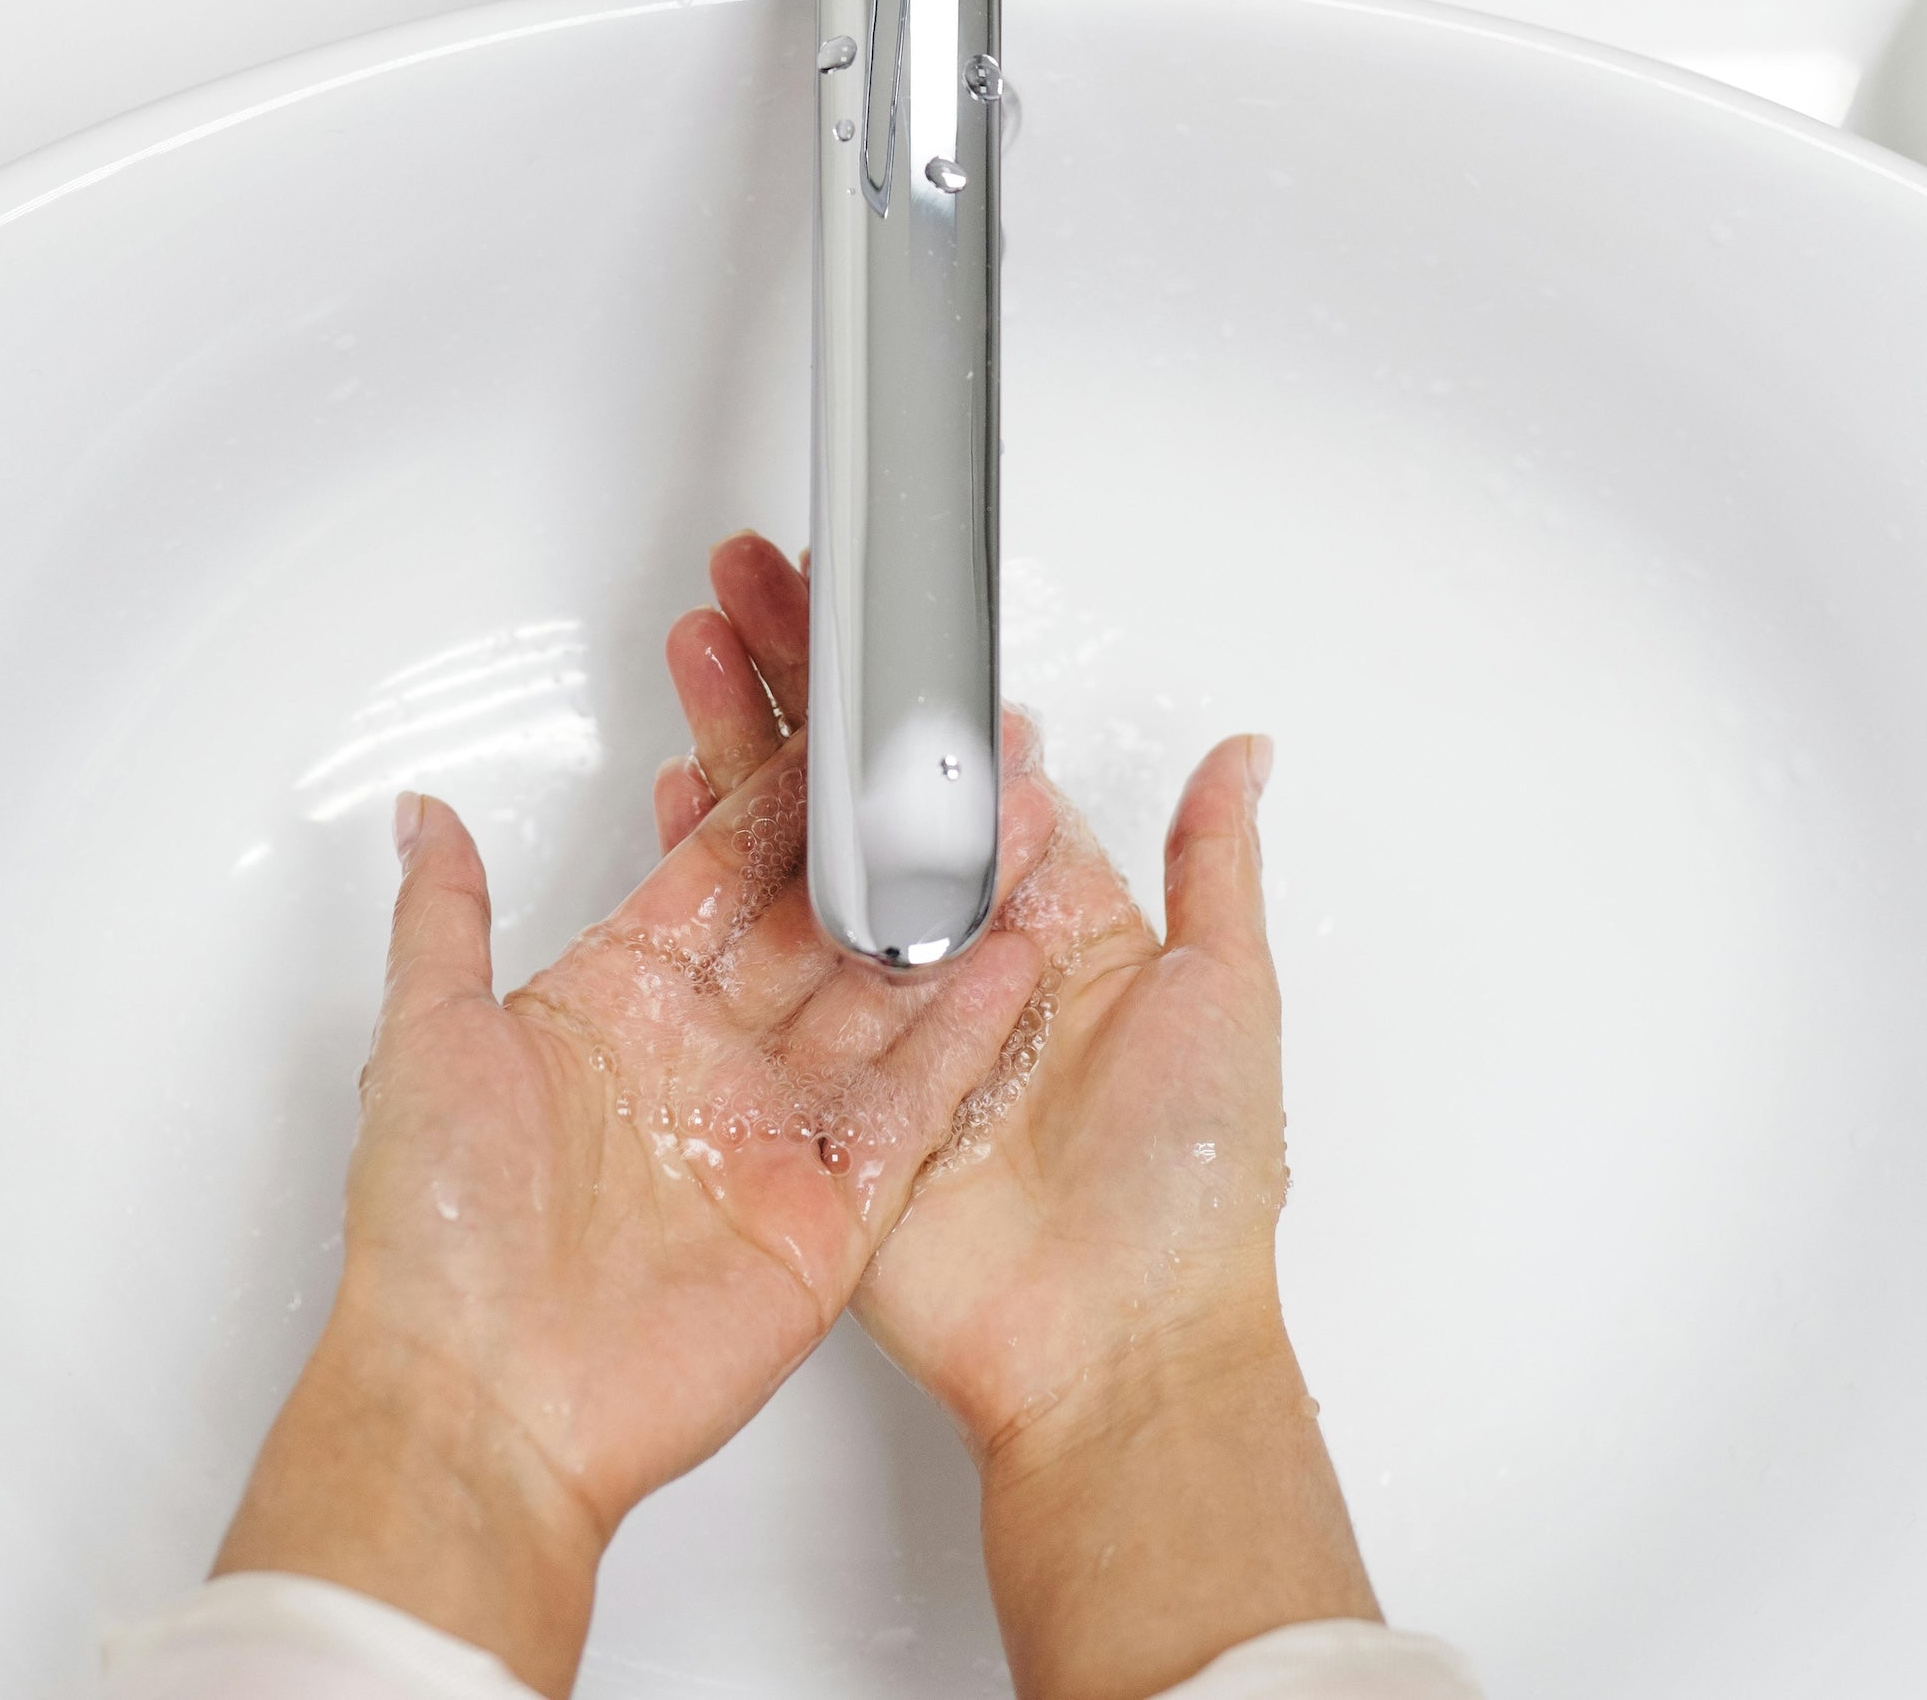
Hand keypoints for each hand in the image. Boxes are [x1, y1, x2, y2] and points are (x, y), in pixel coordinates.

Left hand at [218, 738, 1050, 1697]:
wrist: (482, 1408)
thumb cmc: (439, 1240)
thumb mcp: (426, 1039)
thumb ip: (443, 917)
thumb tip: (421, 819)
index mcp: (618, 1004)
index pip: (720, 870)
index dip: (782, 800)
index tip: (838, 729)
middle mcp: (703, 1060)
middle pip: (817, 924)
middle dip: (887, 847)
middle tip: (951, 773)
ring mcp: (771, 1132)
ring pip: (881, 999)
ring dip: (944, 921)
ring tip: (1011, 839)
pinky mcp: (829, 1211)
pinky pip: (913, 1105)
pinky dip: (967, 1035)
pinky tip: (1014, 963)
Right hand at [662, 535, 1380, 1699]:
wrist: (1114, 1342)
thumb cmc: (1189, 1185)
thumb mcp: (1229, 993)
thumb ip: (1214, 864)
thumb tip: (1245, 754)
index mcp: (1046, 915)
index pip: (959, 765)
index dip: (908, 683)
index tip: (866, 598)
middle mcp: (952, 947)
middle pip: (861, 784)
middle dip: (810, 679)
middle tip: (761, 582)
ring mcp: (874, 1005)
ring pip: (794, 844)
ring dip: (749, 740)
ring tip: (707, 643)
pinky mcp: (813, 1074)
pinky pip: (748, 954)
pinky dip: (709, 867)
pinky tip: (682, 789)